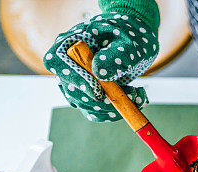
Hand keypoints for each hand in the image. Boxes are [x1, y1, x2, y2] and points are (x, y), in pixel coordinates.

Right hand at [43, 10, 157, 121]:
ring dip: (114, 108)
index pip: (58, 65)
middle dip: (104, 101)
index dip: (77, 80)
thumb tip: (99, 71)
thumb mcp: (126, 42)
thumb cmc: (128, 34)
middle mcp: (66, 65)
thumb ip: (114, 55)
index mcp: (67, 44)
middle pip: (74, 93)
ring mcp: (76, 82)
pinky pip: (96, 112)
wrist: (135, 40)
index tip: (98, 92)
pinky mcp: (88, 95)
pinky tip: (135, 100)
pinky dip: (116, 112)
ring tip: (139, 94)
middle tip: (134, 95)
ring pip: (87, 107)